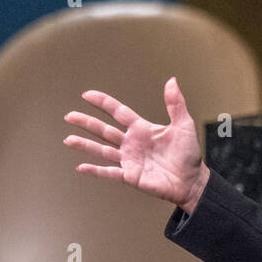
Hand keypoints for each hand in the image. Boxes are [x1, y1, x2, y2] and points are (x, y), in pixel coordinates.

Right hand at [63, 77, 209, 213]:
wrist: (193, 181)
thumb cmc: (189, 155)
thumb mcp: (183, 125)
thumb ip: (175, 104)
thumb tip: (172, 81)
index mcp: (141, 129)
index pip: (118, 112)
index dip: (103, 103)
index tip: (87, 95)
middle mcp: (131, 143)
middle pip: (104, 130)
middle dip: (86, 123)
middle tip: (69, 116)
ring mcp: (129, 160)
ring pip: (102, 150)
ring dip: (85, 145)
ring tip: (68, 139)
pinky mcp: (131, 176)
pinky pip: (110, 172)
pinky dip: (95, 171)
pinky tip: (81, 167)